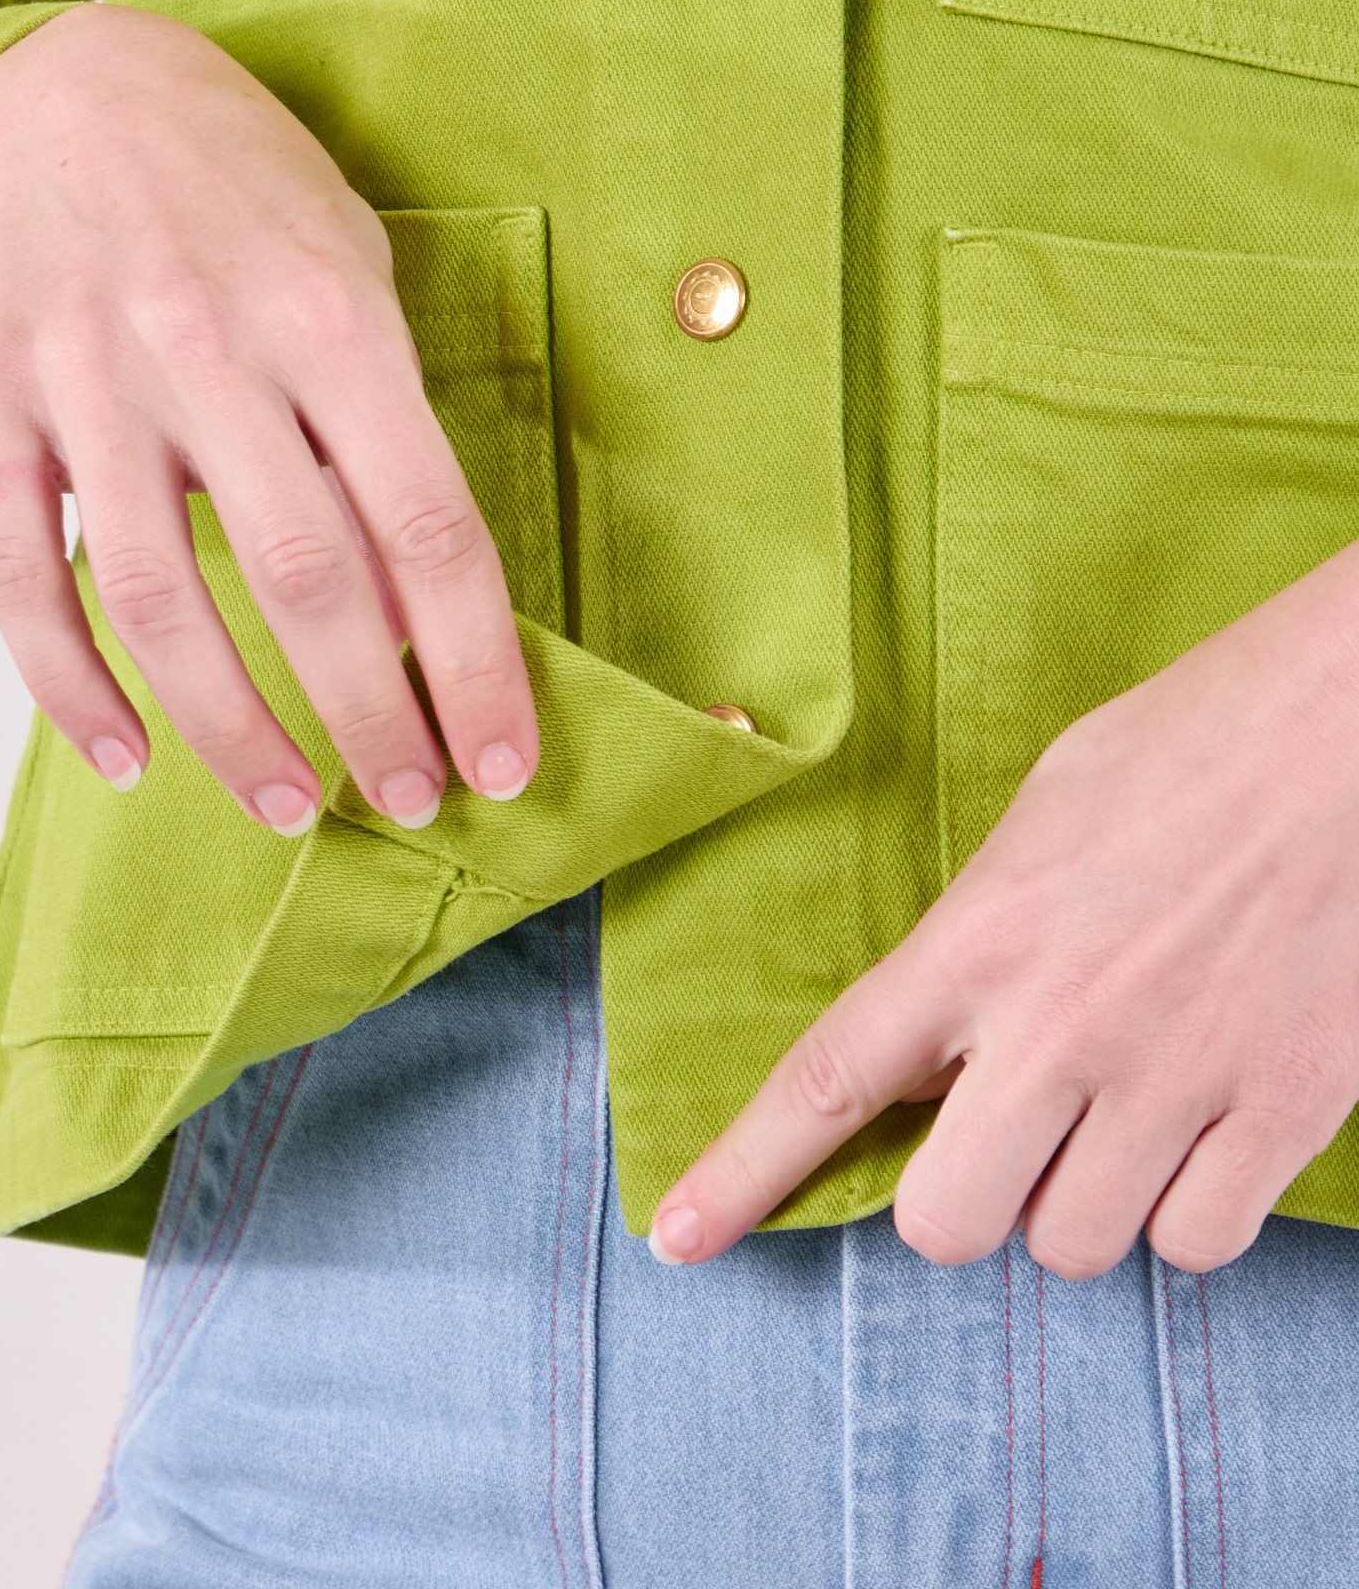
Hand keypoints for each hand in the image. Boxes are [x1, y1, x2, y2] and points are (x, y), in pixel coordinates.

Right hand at [0, 3, 537, 832]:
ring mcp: (86, 377)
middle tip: (409, 800)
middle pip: (306, 579)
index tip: (502, 759)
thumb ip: (385, 438)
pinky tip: (126, 756)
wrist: (74, 92)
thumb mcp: (356, 281)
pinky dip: (69, 685)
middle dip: (371, 717)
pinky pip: (19, 575)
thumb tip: (422, 619)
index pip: (428, 525)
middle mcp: (206, 347)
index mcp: (332, 316)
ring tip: (292, 805)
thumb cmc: (248, 200)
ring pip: (161, 600)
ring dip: (234, 731)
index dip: (477, 661)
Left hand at [649, 541, 1358, 1276]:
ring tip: (1120, 1111)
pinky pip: (1197, 1246)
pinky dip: (1187, 1215)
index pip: (829, 1080)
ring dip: (1079, 1202)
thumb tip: (951, 1026)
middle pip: (946, 1223)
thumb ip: (980, 934)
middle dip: (959, 1202)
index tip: (678, 1238)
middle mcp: (1059, 1026)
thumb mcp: (1042, 814)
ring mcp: (1175, 1077)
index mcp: (979, 938)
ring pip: (1073, 1247)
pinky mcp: (1284, 1110)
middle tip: (1001, 1139)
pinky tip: (1199, 1134)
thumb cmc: (1195, 739)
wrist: (1352, 723)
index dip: (743, 1174)